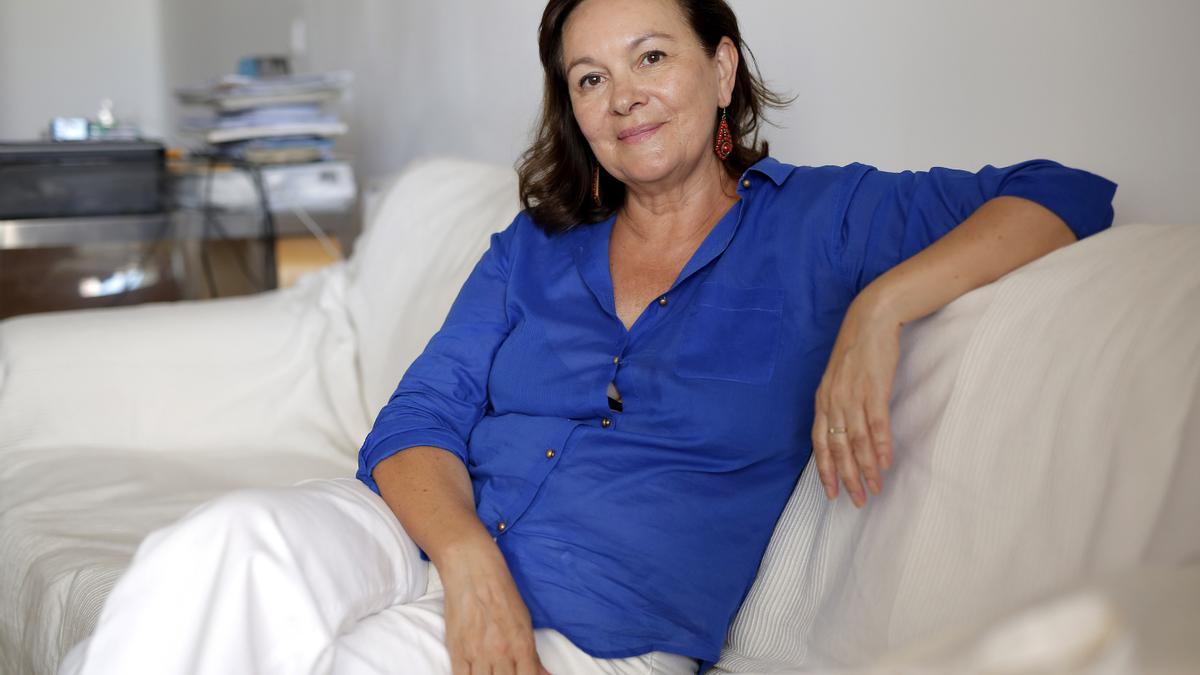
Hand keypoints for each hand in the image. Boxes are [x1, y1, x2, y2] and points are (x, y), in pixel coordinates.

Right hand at [438, 539, 550, 674]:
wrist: (474, 571)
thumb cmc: (502, 593)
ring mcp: (478, 654)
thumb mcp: (525, 623)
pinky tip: (475, 674)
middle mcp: (501, 653)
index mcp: (522, 646)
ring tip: (491, 672)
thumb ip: (533, 656)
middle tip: (504, 672)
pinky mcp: (457, 651)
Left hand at [811, 291, 902, 507]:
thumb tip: (845, 433)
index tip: (831, 493)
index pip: (819, 443)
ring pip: (856, 440)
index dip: (825, 470)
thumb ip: (839, 406)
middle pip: (838, 448)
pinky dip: (880, 445)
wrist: (871, 320)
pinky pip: (876, 423)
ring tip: (874, 488)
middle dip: (846, 478)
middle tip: (857, 501)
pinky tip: (884, 463)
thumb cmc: (857, 351)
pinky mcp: (874, 388)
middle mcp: (833, 401)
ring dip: (865, 468)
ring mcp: (853, 395)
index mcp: (822, 400)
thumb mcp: (839, 380)